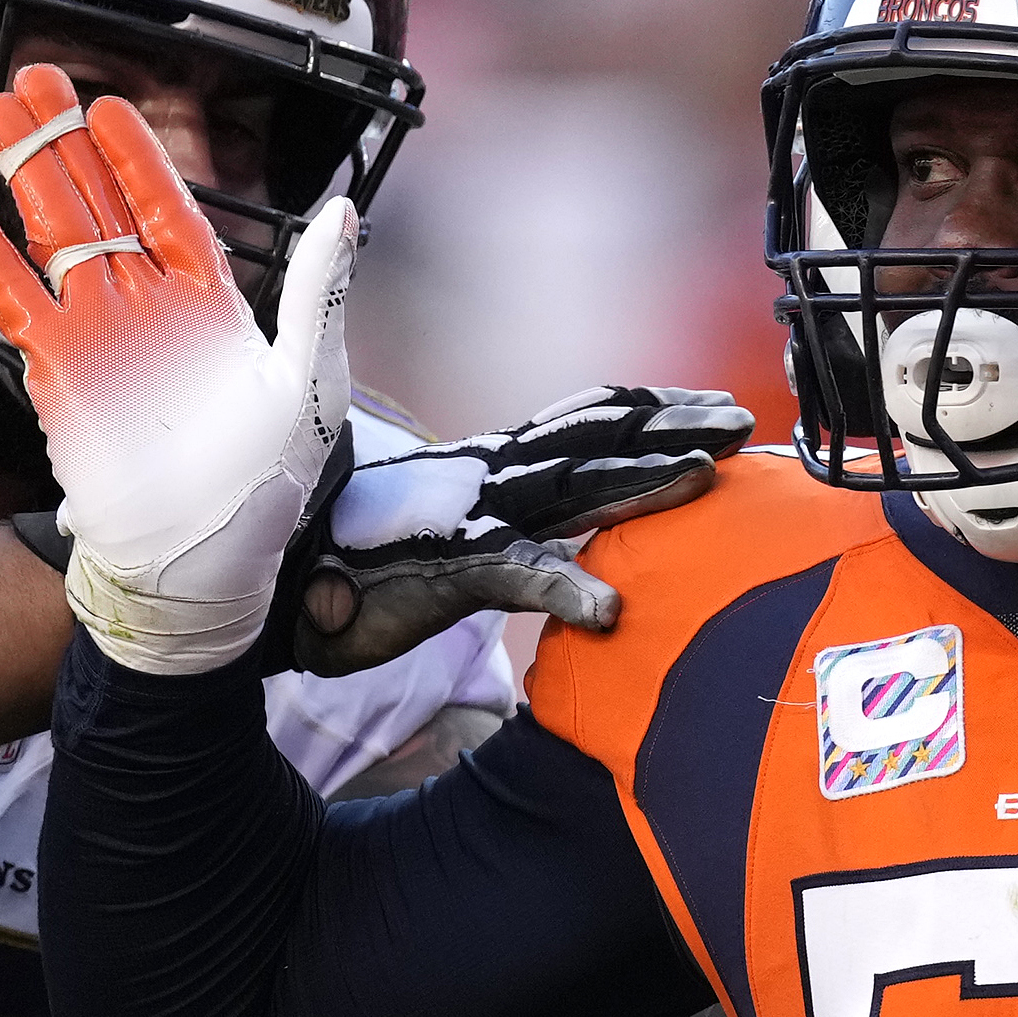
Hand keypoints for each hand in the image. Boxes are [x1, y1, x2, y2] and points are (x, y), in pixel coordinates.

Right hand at [0, 63, 350, 675]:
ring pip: (53, 237)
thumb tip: (343, 215)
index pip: (169, 210)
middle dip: (64, 142)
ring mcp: (99, 339)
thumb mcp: (307, 381)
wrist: (198, 568)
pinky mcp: (57, 374)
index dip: (137, 158)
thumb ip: (315, 291)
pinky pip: (15, 300)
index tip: (109, 106)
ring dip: (23, 176)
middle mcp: (149, 312)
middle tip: (31, 81)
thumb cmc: (262, 489)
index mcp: (211, 306)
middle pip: (98, 205)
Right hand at [256, 382, 761, 677]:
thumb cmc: (352, 572)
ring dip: (645, 484)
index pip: (581, 423)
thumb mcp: (444, 544)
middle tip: (749, 419)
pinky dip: (564, 588)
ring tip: (711, 478)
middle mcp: (486, 479)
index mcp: (489, 467)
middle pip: (597, 442)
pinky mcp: (441, 572)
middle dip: (675, 427)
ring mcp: (466, 519)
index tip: (712, 404)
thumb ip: (500, 538)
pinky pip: (512, 576)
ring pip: (571, 491)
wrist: (268, 598)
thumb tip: (549, 552)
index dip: (648, 411)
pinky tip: (611, 612)